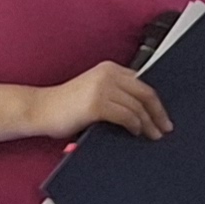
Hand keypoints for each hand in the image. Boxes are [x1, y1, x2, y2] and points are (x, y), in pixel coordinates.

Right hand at [31, 62, 170, 141]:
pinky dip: (135, 126)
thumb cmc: (66, 104)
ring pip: (137, 108)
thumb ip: (116, 92)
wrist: (39, 109)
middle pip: (145, 95)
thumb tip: (144, 109)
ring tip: (152, 135)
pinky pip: (127, 116)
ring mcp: (102, 88)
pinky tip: (135, 132)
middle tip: (165, 128)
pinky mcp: (97, 104)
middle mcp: (107, 75)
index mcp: (109, 69)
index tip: (163, 116)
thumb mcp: (95, 90)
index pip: (143, 85)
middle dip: (158, 114)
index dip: (157, 103)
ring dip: (148, 124)